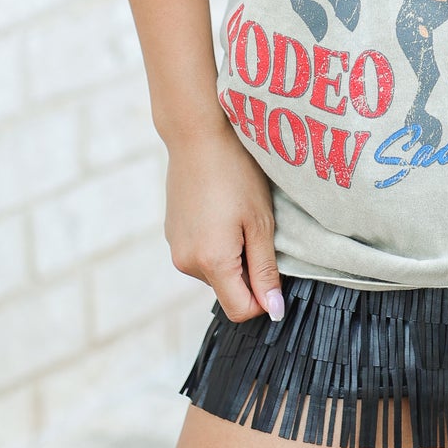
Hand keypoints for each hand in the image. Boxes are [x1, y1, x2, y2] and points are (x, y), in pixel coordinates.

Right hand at [164, 122, 285, 323]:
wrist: (197, 136)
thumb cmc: (236, 174)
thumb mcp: (260, 223)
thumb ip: (265, 270)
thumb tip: (273, 311)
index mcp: (212, 262)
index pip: (241, 310)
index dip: (264, 299)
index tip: (276, 269)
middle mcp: (187, 263)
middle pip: (228, 289)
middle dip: (248, 271)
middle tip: (258, 228)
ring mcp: (176, 248)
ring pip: (214, 271)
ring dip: (232, 255)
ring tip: (237, 214)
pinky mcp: (172, 234)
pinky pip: (200, 253)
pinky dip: (215, 242)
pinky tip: (221, 209)